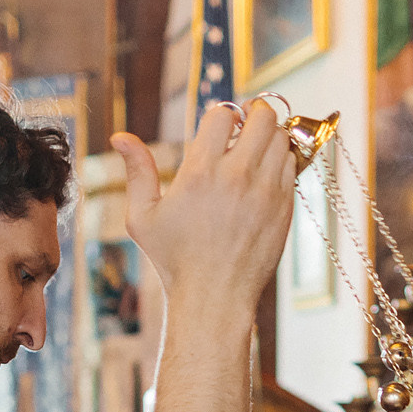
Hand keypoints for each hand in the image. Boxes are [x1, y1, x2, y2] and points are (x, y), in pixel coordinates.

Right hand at [115, 102, 297, 411]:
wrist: (215, 298)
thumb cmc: (174, 260)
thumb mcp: (143, 217)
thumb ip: (136, 171)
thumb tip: (120, 136)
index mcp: (200, 173)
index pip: (223, 115)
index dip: (220, 115)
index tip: (216, 129)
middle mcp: (237, 177)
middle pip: (262, 117)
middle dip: (252, 114)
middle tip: (244, 125)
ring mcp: (266, 192)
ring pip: (281, 138)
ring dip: (268, 135)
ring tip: (254, 148)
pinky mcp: (284, 207)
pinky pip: (292, 165)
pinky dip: (281, 159)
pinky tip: (264, 171)